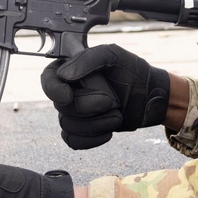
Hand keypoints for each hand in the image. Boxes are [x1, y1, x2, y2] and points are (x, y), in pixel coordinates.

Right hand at [41, 44, 169, 149]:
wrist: (149, 97)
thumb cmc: (132, 72)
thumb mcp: (113, 56)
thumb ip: (88, 59)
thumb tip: (65, 76)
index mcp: (70, 68)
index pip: (48, 79)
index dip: (53, 90)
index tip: (68, 96)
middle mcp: (68, 90)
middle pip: (62, 107)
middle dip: (90, 107)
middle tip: (113, 100)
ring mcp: (73, 112)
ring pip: (67, 125)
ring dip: (96, 123)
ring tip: (117, 114)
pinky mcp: (81, 130)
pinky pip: (73, 141)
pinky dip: (92, 139)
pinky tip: (109, 132)